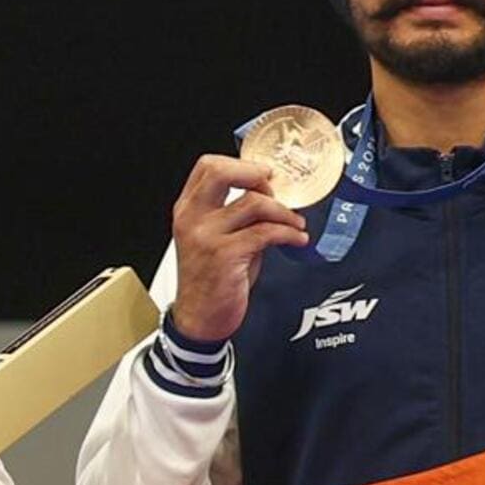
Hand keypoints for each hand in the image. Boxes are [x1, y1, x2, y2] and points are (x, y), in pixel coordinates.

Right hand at [170, 155, 308, 341]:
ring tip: (295, 223)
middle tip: (276, 187)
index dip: (240, 164)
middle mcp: (193, 218)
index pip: (207, 166)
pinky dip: (288, 233)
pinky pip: (265, 232)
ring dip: (283, 211)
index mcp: (187, 210)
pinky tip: (297, 238)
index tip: (263, 174)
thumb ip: (236, 216)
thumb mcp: (215, 240)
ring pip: (253, 203)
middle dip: (256, 174)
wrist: (199, 320)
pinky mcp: (225, 255)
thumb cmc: (210, 280)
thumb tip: (271, 197)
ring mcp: (206, 236)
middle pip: (221, 172)